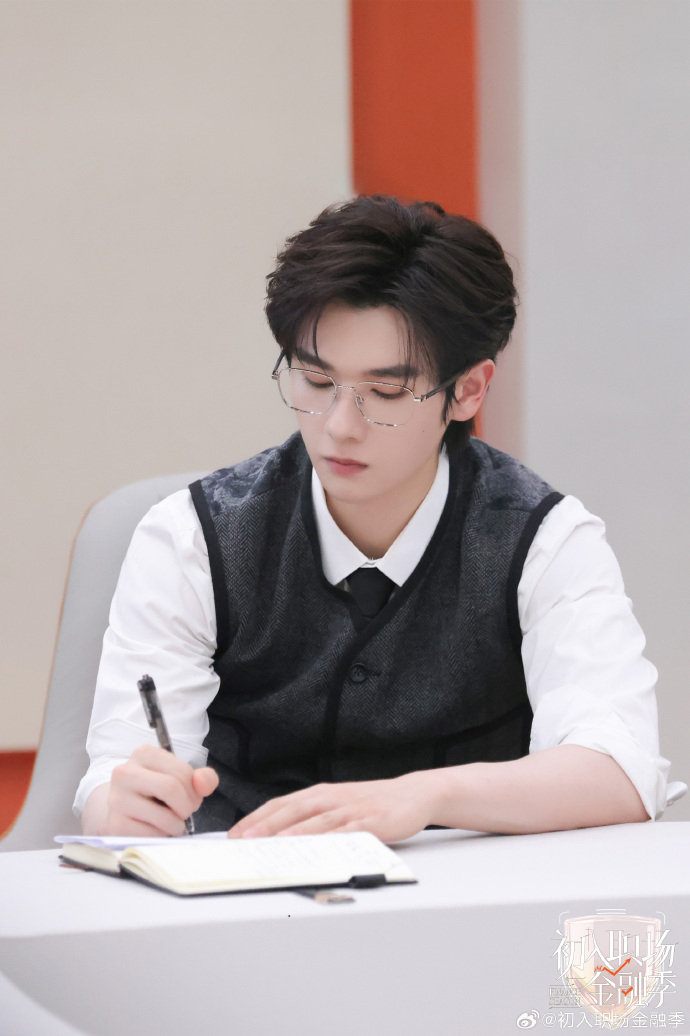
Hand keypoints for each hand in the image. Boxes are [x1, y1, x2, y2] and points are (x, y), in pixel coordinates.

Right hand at [97, 745, 218, 835]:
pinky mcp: (115, 824)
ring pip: (164, 816)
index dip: (194, 790)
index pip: (181, 771)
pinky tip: (157, 830)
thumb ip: (201, 778)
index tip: (191, 798)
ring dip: (177, 825)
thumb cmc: (155, 792)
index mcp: (144, 754)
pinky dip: (162, 837)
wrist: (121, 811)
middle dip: (187, 806)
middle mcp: (125, 772)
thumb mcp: (179, 778)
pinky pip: (152, 835)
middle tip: (186, 813)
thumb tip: (203, 782)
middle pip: (170, 788)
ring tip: (173, 823)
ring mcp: (117, 799)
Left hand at [226, 771, 442, 842]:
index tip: (233, 835)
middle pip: (293, 810)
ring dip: (294, 831)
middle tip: (242, 841)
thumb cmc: (370, 804)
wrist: (413, 794)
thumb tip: (277, 838)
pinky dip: (332, 837)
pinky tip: (320, 846)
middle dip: (265, 825)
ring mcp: (352, 808)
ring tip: (273, 843)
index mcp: (320, 794)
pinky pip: (349, 830)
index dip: (256, 818)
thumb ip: (312, 818)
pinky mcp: (372, 820)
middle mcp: (332, 798)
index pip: (281, 805)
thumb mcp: (337, 806)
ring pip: (317, 819)